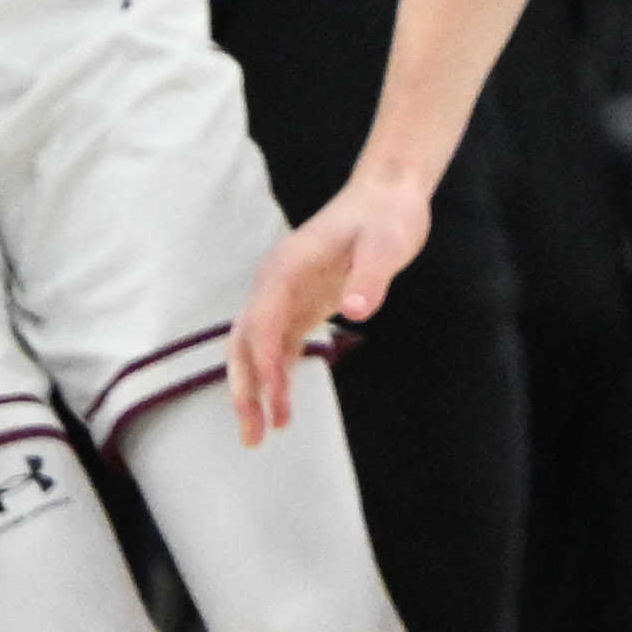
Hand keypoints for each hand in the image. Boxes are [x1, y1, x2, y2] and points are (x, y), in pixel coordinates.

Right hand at [229, 174, 430, 440]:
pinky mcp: (302, 303)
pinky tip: (283, 406)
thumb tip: (355, 311)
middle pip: (244, 343)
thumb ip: (370, 278)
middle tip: (253, 436)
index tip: (278, 402)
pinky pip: (278, 345)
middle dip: (245, 389)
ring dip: (256, 390)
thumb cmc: (386, 217)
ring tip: (263, 434)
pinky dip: (276, 375)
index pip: (261, 325)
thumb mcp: (386, 245)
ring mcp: (285, 294)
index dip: (266, 366)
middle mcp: (275, 284)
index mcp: (285, 269)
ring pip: (256, 349)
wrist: (387, 195)